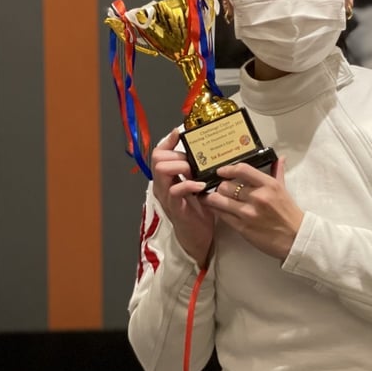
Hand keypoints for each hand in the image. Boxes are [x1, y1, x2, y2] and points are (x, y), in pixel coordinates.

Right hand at [151, 129, 212, 267]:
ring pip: (162, 170)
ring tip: (194, 171)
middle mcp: (163, 185)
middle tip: (193, 161)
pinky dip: (187, 185)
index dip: (168, 141)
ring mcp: (167, 196)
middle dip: (177, 154)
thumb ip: (199, 170)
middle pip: (158, 158)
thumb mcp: (198, 185)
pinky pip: (175, 191)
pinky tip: (200, 186)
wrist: (198, 237)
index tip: (180, 133)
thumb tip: (212, 152)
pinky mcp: (175, 207)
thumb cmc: (199, 210)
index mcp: (168, 177)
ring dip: (180, 166)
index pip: (160, 153)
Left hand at [200, 158, 303, 260]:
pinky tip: (217, 209)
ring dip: (213, 199)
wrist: (296, 238)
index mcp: (269, 185)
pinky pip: (221, 215)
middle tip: (222, 190)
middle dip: (221, 187)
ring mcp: (249, 212)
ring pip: (218, 200)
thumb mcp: (284, 190)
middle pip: (226, 185)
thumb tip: (279, 159)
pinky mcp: (242, 227)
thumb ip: (278, 173)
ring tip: (212, 199)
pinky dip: (216, 210)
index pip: (242, 170)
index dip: (228, 169)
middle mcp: (258, 196)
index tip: (221, 172)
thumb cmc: (289, 214)